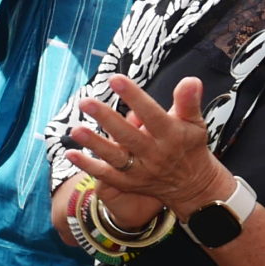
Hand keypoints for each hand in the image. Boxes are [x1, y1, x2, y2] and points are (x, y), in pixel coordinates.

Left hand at [66, 73, 229, 218]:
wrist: (192, 186)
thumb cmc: (189, 145)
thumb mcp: (194, 123)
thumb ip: (188, 102)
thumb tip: (190, 79)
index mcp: (171, 135)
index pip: (152, 114)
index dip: (134, 97)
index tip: (115, 79)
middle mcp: (154, 153)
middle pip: (128, 135)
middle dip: (106, 119)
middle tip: (86, 102)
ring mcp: (140, 170)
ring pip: (115, 157)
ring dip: (94, 143)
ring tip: (74, 129)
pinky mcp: (128, 183)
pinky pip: (105, 174)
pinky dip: (88, 165)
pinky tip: (70, 153)